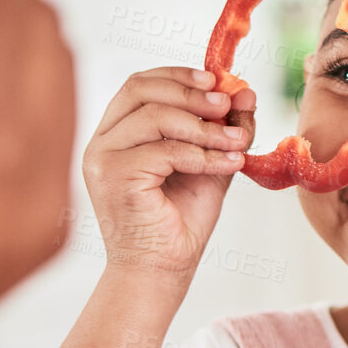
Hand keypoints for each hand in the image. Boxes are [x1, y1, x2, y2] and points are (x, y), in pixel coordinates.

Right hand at [82, 67, 253, 277]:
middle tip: (228, 105)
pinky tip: (229, 165)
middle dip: (191, 92)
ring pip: (155, 117)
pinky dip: (203, 154)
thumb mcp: (209, 165)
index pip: (140, 84)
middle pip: (141, 89)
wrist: (161, 272)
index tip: (218, 81)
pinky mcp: (113, 176)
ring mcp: (102, 158)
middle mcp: (101, 142)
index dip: (179, 75)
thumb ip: (222, 129)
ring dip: (205, 127)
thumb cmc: (179, 224)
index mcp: (116, 133)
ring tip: (237, 142)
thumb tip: (245, 90)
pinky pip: (164, 150)